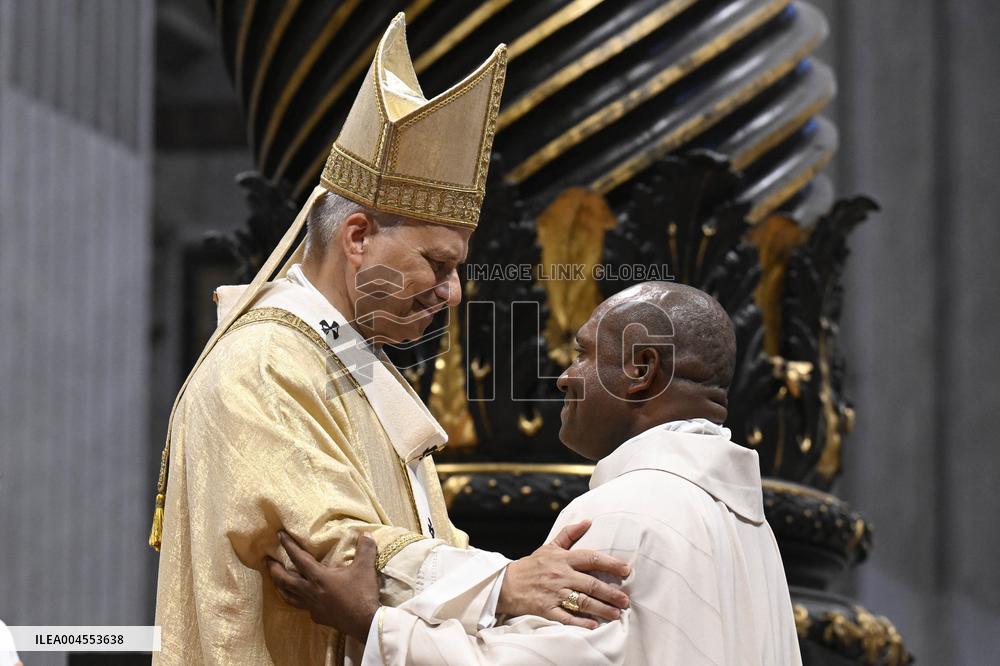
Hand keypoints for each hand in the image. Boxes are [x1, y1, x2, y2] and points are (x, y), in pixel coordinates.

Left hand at [266, 531, 379, 640]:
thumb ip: (365, 549)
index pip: (299, 558)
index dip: (288, 545)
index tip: (279, 535)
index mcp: (319, 577)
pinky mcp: (318, 617)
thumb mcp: (365, 568)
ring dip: (280, 587)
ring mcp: (312, 606)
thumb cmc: (362, 593)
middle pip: (285, 580)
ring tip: (276, 581)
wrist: (365, 622)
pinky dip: (299, 601)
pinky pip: (303, 607)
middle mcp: (310, 591)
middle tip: (266, 561)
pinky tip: (303, 600)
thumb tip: (365, 534)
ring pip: (289, 596)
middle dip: (274, 569)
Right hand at [498, 520, 629, 628]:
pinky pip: (566, 617)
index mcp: (563, 559)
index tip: (626, 569)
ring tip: (616, 613)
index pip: (591, 558)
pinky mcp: (546, 609)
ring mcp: (553, 593)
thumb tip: (588, 521)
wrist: (506, 584)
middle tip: (626, 600)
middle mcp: (560, 575)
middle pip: (591, 584)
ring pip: (583, 602)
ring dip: (602, 608)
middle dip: (611, 593)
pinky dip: (580, 622)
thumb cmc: (532, 565)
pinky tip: (593, 625)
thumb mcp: (549, 547)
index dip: (610, 563)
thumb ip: (569, 534)